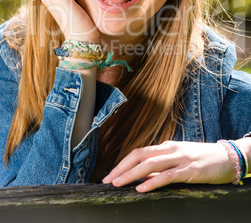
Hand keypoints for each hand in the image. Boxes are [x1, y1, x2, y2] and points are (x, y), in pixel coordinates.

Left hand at [102, 141, 235, 191]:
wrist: (227, 156)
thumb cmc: (202, 159)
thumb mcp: (179, 159)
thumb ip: (162, 165)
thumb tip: (143, 175)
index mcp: (166, 147)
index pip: (139, 152)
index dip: (123, 163)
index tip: (110, 174)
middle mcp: (170, 149)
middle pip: (139, 155)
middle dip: (121, 167)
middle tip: (107, 180)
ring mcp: (179, 158)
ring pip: (150, 164)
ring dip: (131, 173)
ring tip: (118, 183)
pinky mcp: (189, 169)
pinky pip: (167, 175)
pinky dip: (153, 181)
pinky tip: (142, 187)